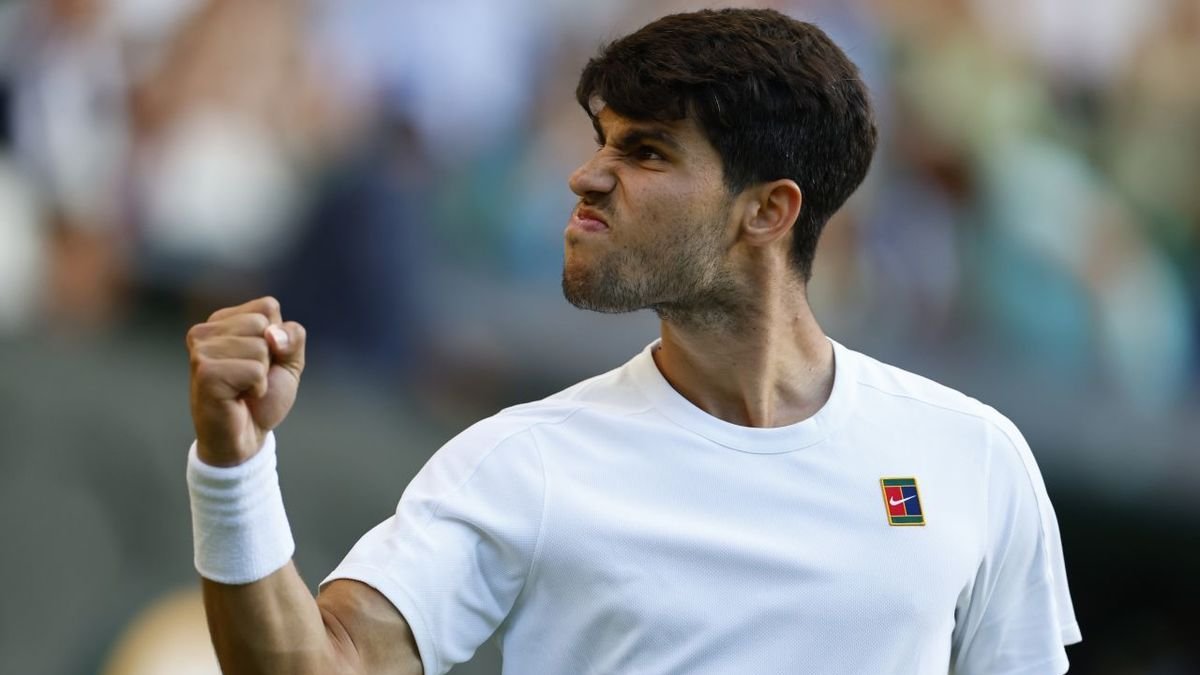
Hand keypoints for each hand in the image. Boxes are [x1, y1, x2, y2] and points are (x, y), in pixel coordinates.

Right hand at [187, 296, 306, 465]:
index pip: (268, 306)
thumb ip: (292, 337)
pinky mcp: (204, 373)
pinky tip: (239, 398)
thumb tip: (272, 334)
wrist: (246, 438)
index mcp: (222, 320)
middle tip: (251, 379)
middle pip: (263, 323)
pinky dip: (257, 388)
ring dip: (262, 375)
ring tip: (243, 389)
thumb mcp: (289, 361)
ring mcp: (201, 351)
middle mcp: (204, 331)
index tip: (261, 361)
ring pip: (260, 347)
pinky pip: (255, 370)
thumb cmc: (263, 397)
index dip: (278, 337)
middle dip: (270, 356)